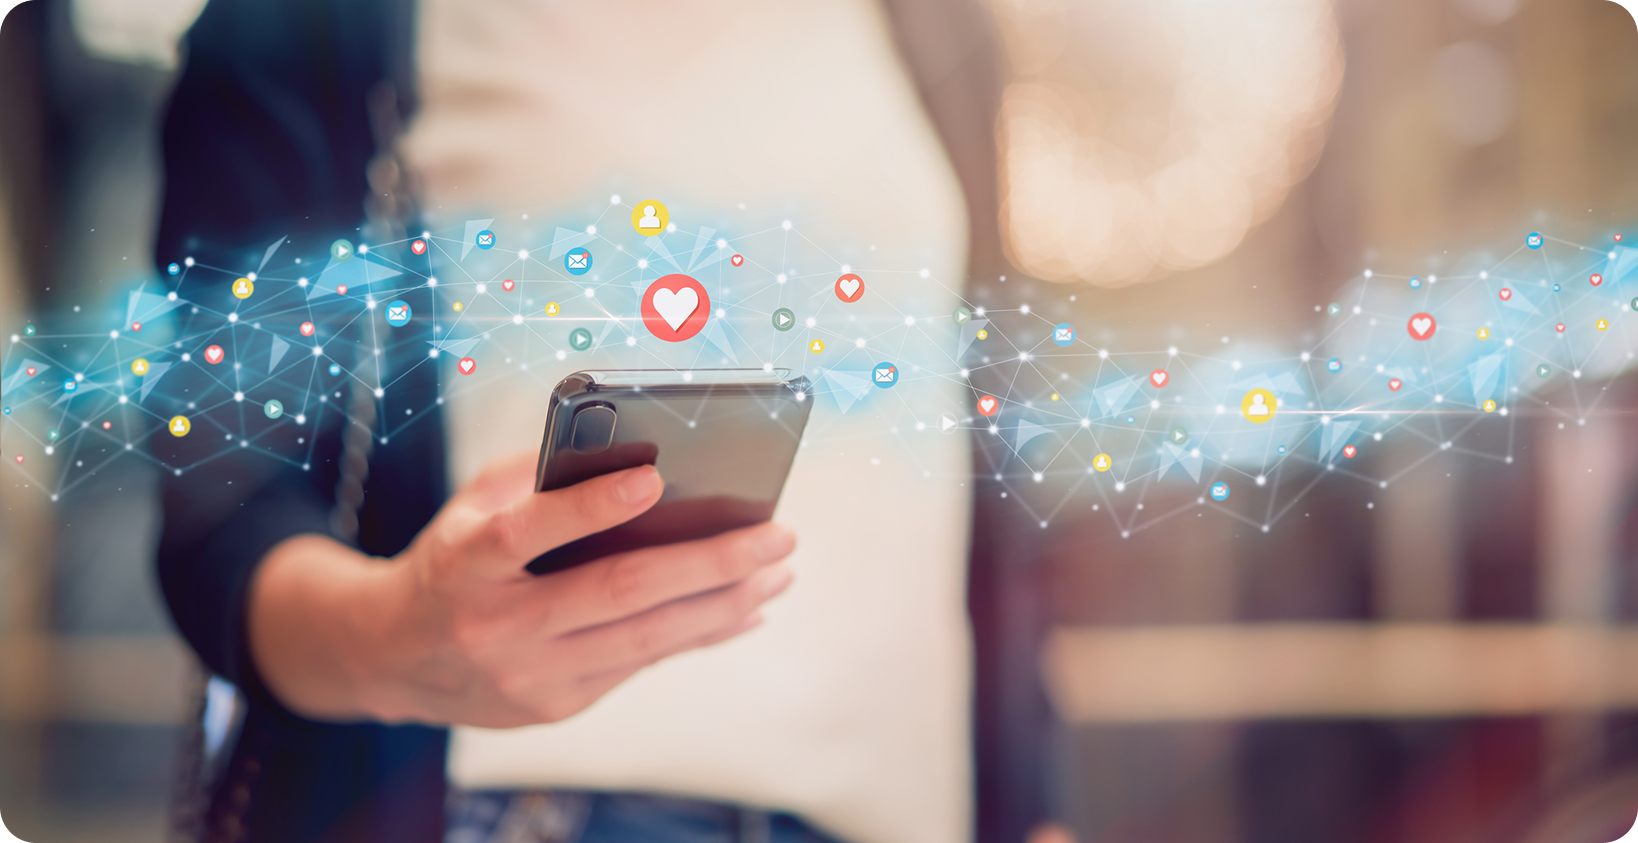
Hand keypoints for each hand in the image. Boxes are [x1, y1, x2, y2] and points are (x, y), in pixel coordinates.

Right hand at [248, 451, 794, 726]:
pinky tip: (746, 609)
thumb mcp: (471, 509)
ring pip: (646, 637)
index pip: (529, 532)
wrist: (392, 658)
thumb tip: (639, 455)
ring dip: (725, 602)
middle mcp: (495, 625)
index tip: (654, 478)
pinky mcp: (557, 705)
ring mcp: (529, 675)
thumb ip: (540, 481)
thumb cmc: (451, 561)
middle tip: (776, 534)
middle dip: (709, 562)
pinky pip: (643, 663)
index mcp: (465, 563)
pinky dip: (701, 633)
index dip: (591, 506)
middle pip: (617, 592)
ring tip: (779, 570)